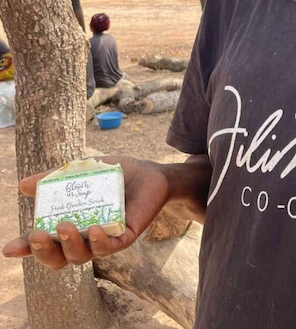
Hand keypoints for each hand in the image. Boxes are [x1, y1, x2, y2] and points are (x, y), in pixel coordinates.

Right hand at [2, 156, 168, 269]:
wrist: (148, 172)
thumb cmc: (112, 175)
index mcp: (70, 226)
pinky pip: (110, 247)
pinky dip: (100, 242)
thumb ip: (54, 179)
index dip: (26, 248)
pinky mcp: (125, 237)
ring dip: (70, 245)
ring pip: (82, 256)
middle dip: (45, 251)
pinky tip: (94, 229)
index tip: (10, 248)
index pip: (44, 244)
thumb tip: (23, 185)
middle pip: (60, 258)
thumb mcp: (81, 171)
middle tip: (37, 236)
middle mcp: (84, 238)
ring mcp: (104, 240)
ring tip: (64, 226)